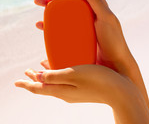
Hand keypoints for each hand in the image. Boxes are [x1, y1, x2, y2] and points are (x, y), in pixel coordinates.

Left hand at [15, 61, 148, 123]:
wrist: (120, 90)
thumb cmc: (97, 80)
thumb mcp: (73, 75)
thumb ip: (54, 76)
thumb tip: (37, 77)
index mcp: (61, 90)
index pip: (38, 88)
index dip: (27, 84)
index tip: (17, 81)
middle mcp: (65, 93)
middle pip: (44, 87)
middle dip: (34, 79)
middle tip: (26, 72)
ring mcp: (74, 92)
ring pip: (54, 84)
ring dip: (44, 76)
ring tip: (39, 69)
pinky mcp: (82, 88)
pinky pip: (63, 82)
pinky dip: (56, 75)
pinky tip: (59, 68)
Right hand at [34, 0, 132, 73]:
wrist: (113, 64)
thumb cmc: (114, 41)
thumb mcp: (107, 19)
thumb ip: (97, 2)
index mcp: (97, 3)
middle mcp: (87, 9)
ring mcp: (80, 21)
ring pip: (61, 7)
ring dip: (49, 2)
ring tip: (37, 1)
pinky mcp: (74, 33)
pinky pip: (59, 25)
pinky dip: (49, 23)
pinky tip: (40, 23)